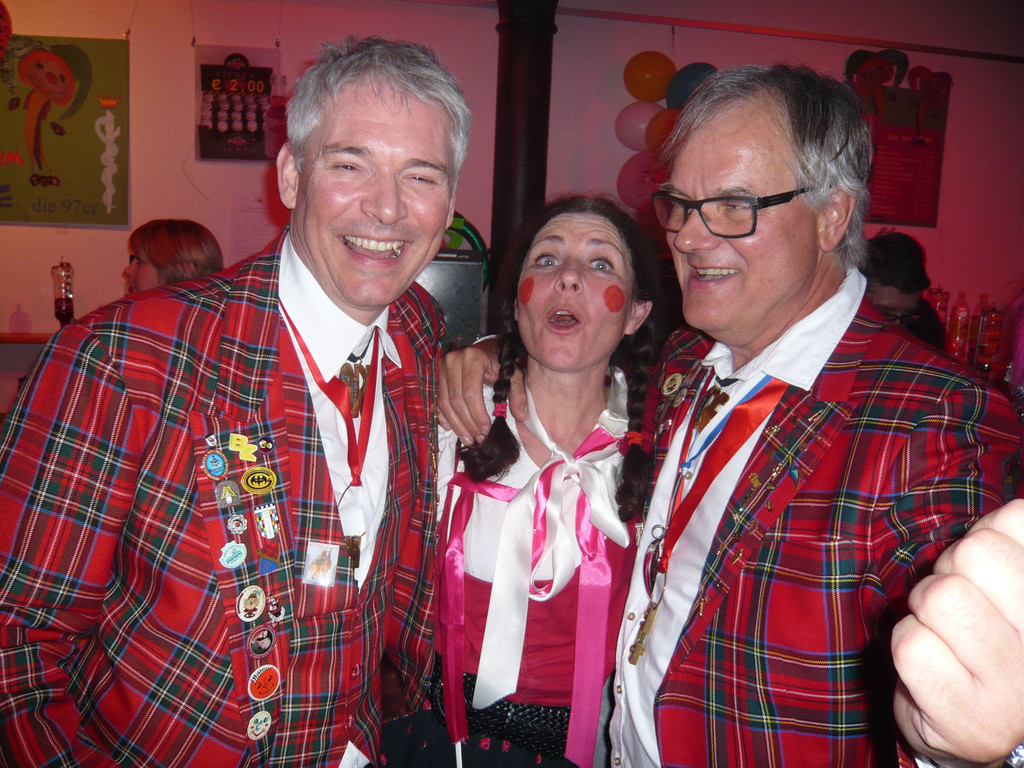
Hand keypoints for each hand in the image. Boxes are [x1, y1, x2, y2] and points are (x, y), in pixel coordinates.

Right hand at [437, 337, 525, 443]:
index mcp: (473, 359)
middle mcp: (454, 360)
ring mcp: (442, 367)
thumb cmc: (498, 364)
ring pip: (444, 402)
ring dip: (456, 424)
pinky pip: (438, 400)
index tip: (485, 430)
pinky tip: (451, 428)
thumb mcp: (512, 375)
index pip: (471, 392)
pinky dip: (443, 416)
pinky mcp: (437, 375)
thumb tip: (521, 416)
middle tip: (477, 439)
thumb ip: (518, 394)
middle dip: (467, 423)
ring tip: (467, 439)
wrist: (483, 350)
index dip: (477, 414)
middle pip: (456, 400)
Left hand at [892, 499, 1023, 766]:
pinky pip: (911, 644)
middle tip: (957, 607)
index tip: (989, 576)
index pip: (1017, 521)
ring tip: (944, 635)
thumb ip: (1010, 536)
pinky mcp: (971, 721)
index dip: (986, 538)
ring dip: (924, 610)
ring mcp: (1018, 690)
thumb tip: (1013, 511)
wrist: (983, 730)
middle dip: (949, 570)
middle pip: (975, 553)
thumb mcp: (1009, 580)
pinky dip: (906, 645)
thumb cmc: (990, 636)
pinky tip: (930, 666)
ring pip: (939, 596)